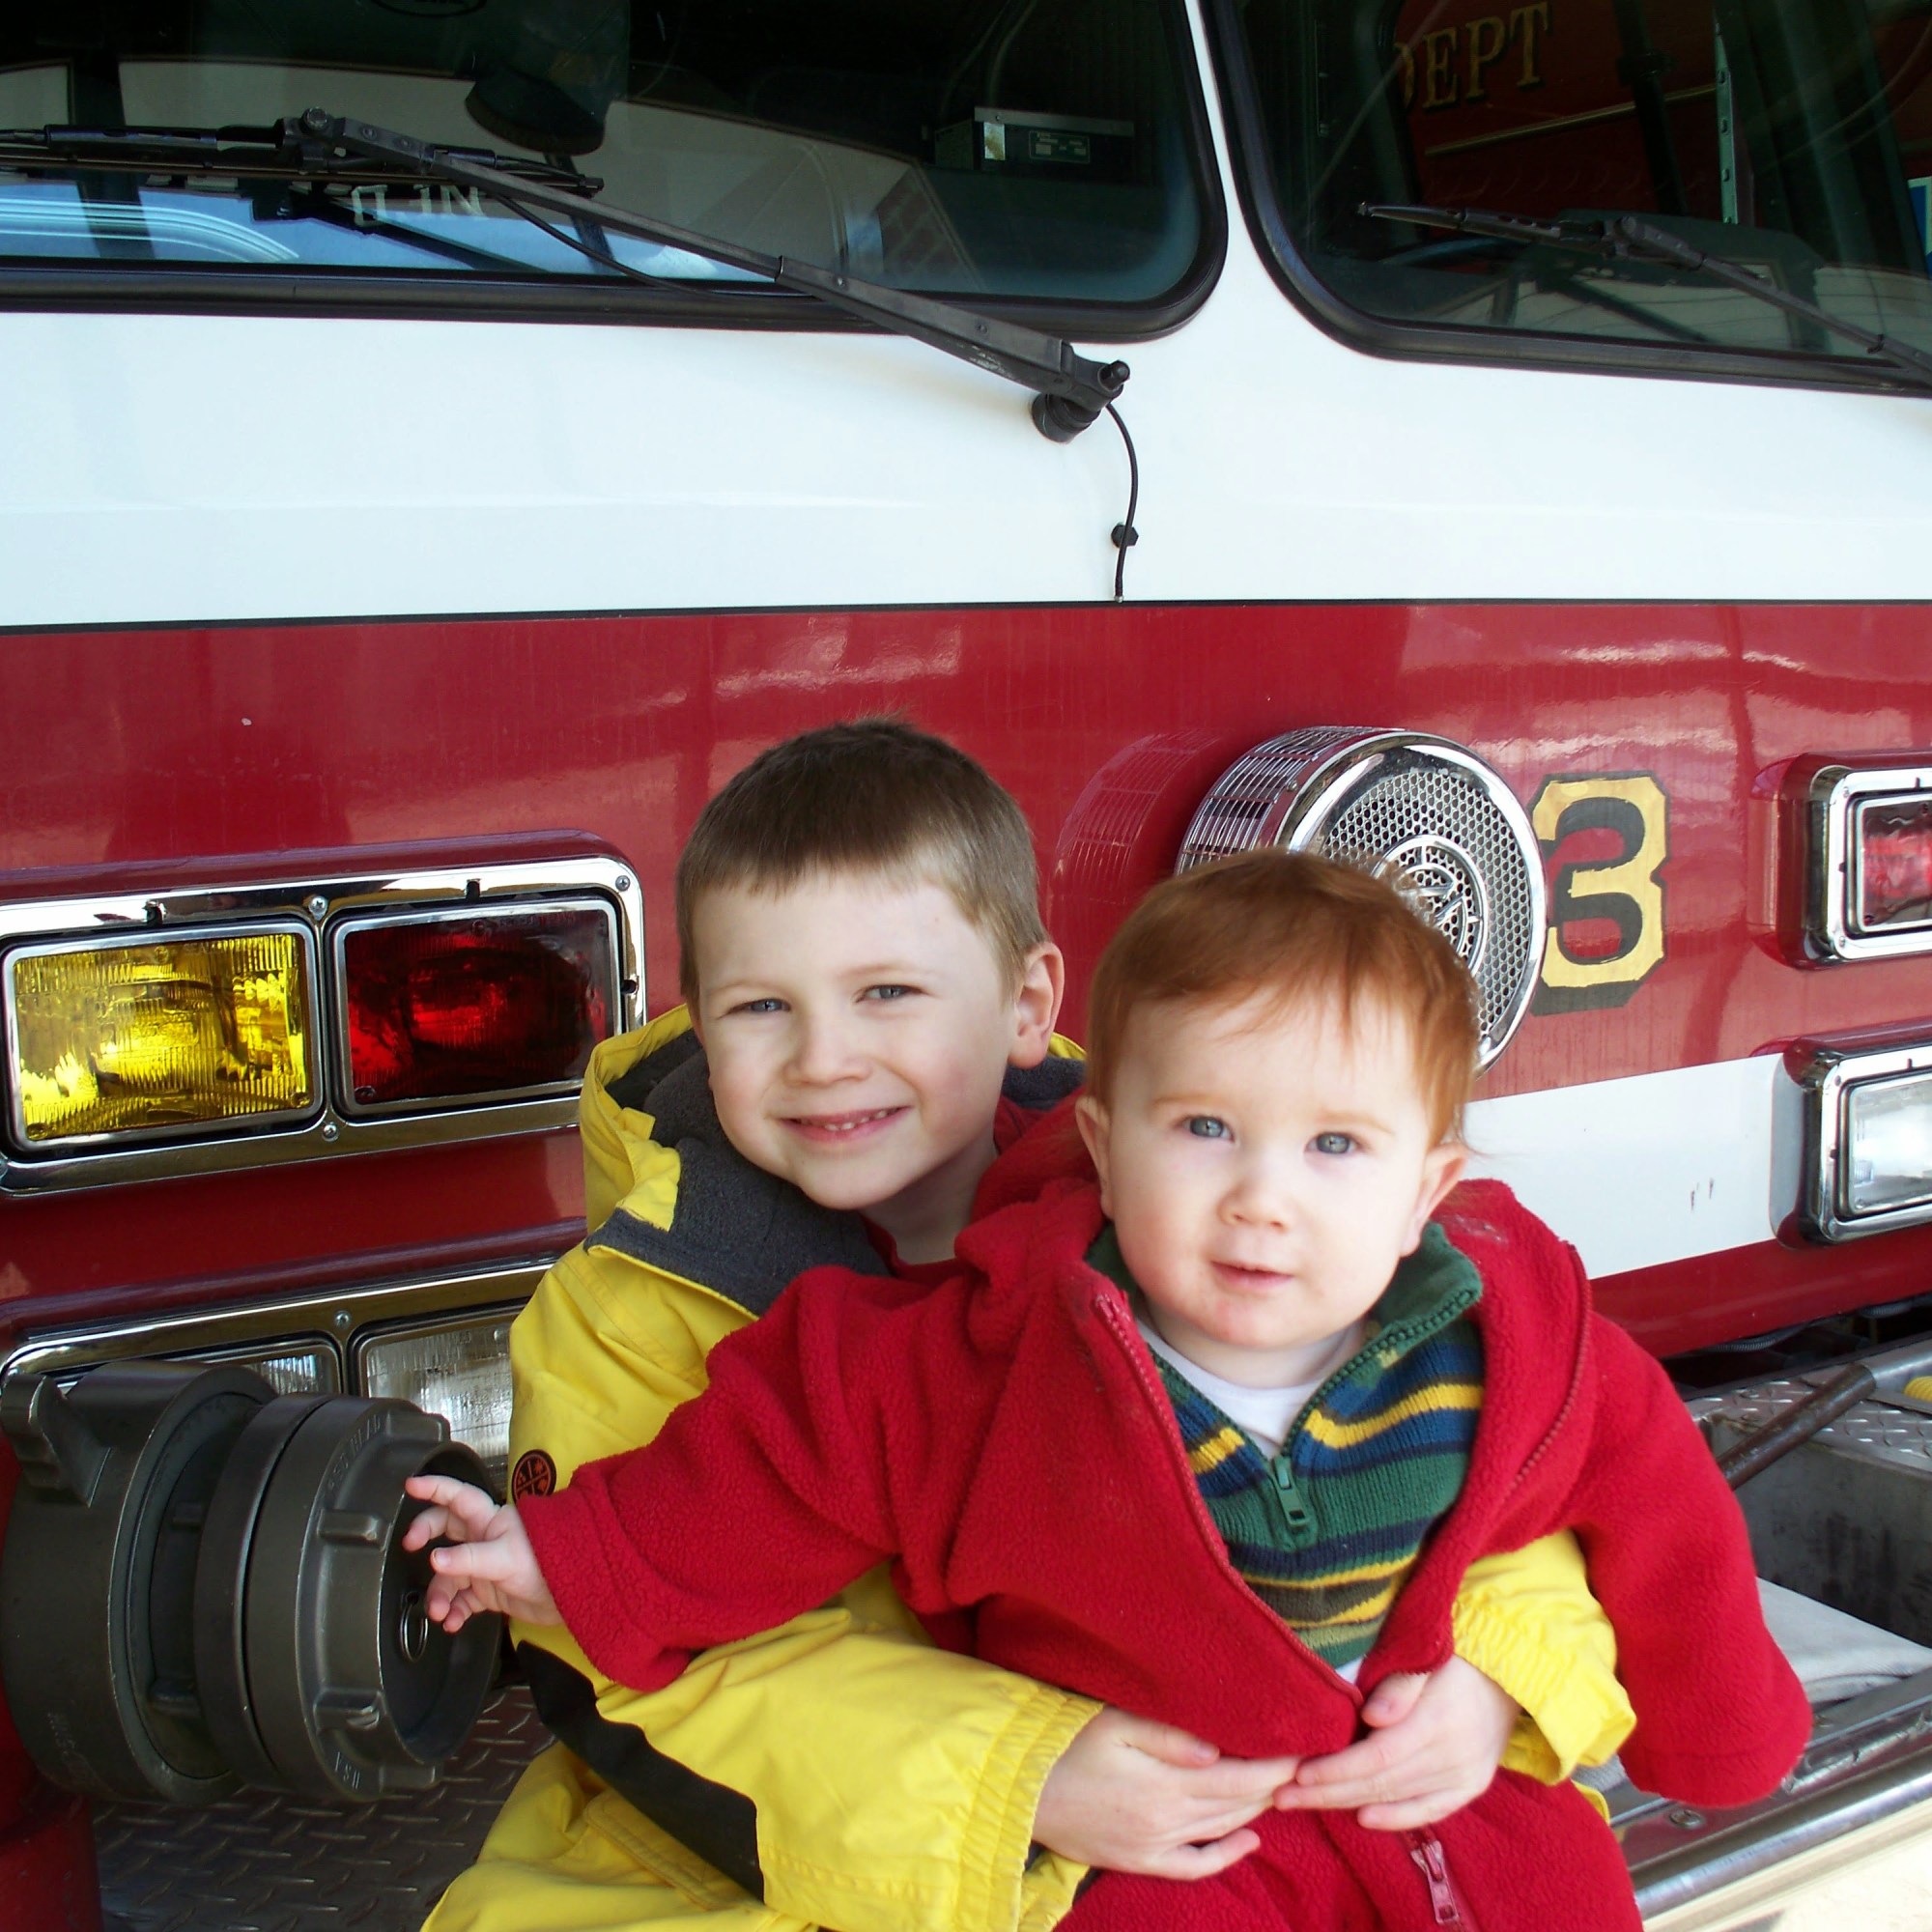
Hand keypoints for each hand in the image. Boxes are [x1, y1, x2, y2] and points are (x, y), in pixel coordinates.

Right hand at [401, 1474, 561, 1631]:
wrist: (573, 1592)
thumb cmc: (546, 1561)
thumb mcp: (504, 1557)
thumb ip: (468, 1559)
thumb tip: (434, 1559)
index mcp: (489, 1520)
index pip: (457, 1497)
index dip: (435, 1488)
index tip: (410, 1485)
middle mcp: (485, 1539)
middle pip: (446, 1530)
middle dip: (426, 1536)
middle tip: (410, 1546)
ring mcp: (486, 1566)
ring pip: (451, 1574)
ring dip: (440, 1593)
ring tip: (438, 1611)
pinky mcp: (491, 1591)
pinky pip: (463, 1600)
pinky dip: (454, 1611)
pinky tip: (452, 1622)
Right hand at [1033, 1707, 1299, 1878]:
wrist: (1022, 1790)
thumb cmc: (1066, 1743)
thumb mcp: (1114, 1724)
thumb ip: (1168, 1737)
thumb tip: (1218, 1751)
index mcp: (1164, 1784)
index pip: (1237, 1778)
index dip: (1274, 1767)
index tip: (1304, 1751)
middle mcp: (1165, 1820)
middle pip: (1236, 1806)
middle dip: (1273, 1787)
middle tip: (1304, 1768)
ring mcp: (1153, 1846)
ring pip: (1220, 1830)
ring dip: (1255, 1812)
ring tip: (1282, 1790)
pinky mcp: (1140, 1860)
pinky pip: (1193, 1865)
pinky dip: (1225, 1856)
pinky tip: (1249, 1841)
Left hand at [1275, 1656, 1516, 1830]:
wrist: (1508, 1671)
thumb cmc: (1452, 1654)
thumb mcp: (1426, 1655)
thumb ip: (1401, 1685)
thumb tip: (1373, 1716)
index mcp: (1438, 1720)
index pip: (1378, 1757)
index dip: (1335, 1770)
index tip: (1296, 1774)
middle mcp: (1453, 1755)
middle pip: (1381, 1783)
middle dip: (1327, 1792)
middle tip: (1280, 1797)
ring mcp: (1465, 1775)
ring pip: (1398, 1798)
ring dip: (1348, 1803)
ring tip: (1304, 1804)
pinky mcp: (1471, 1786)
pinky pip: (1429, 1810)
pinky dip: (1395, 1817)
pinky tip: (1361, 1817)